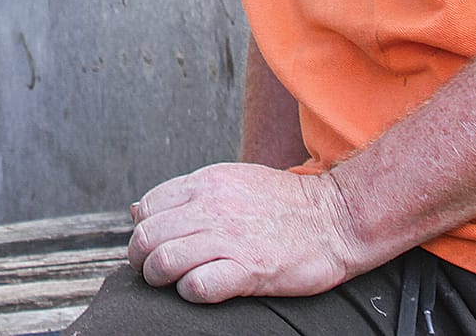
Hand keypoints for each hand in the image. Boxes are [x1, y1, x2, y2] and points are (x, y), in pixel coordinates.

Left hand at [126, 163, 361, 302]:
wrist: (336, 218)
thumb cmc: (284, 205)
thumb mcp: (231, 181)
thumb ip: (186, 194)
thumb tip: (139, 210)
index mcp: (205, 183)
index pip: (148, 207)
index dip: (143, 231)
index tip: (154, 246)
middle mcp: (211, 207)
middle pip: (147, 236)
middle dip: (142, 260)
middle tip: (153, 272)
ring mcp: (229, 238)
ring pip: (164, 261)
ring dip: (160, 278)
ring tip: (172, 283)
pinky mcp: (250, 269)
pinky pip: (199, 286)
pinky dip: (191, 293)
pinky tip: (200, 290)